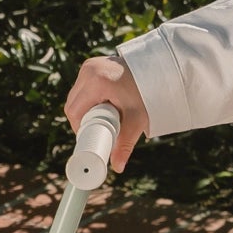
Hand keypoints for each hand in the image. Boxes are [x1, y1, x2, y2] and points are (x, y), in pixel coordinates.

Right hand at [65, 54, 147, 173]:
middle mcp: (89, 70)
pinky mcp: (92, 64)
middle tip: (99, 129)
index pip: (74, 112)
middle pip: (72, 103)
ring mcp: (89, 65)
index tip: (91, 137)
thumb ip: (126, 143)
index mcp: (96, 82)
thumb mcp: (137, 118)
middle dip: (82, 120)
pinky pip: (82, 86)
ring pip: (75, 95)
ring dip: (84, 109)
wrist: (160, 69)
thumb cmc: (149, 92)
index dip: (80, 128)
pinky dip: (88, 98)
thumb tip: (117, 168)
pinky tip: (101, 104)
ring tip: (103, 116)